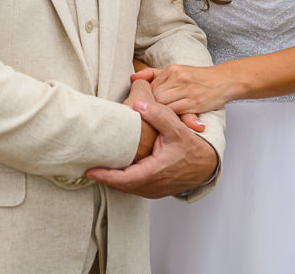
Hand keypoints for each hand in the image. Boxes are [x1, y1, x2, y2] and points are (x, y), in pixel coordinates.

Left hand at [87, 81, 217, 197]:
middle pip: (122, 186)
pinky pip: (135, 188)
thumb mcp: (176, 128)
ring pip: (128, 188)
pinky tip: (114, 171)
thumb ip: (158, 115)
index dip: (106, 176)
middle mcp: (153, 185)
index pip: (125, 179)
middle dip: (104, 177)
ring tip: (96, 168)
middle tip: (87, 166)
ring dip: (113, 180)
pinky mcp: (155, 189)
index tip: (89, 171)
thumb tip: (138, 104)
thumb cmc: (192, 147)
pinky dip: (123, 181)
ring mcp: (154, 190)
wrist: (207, 164)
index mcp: (155, 171)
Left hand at [132, 64, 232, 114]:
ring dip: (160, 114)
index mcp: (172, 70)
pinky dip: (171, 118)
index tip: (145, 108)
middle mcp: (178, 78)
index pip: (150, 86)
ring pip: (163, 105)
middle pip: (154, 96)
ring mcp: (187, 90)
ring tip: (157, 122)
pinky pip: (176, 112)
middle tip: (147, 118)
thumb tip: (133, 78)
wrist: (225, 80)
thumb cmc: (199, 79)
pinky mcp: (196, 102)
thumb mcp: (177, 71)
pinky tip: (170, 122)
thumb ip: (154, 74)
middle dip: (150, 108)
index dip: (146, 99)